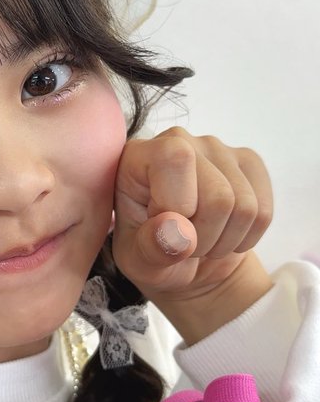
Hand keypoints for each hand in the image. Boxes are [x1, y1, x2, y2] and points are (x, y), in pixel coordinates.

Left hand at [112, 128, 273, 339]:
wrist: (186, 259)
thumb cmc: (152, 254)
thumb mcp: (139, 262)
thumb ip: (151, 248)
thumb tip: (180, 232)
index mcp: (138, 156)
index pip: (174, 159)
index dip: (177, 205)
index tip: (165, 228)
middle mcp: (178, 140)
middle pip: (218, 195)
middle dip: (204, 237)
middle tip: (185, 244)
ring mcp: (218, 148)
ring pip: (245, 206)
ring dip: (225, 241)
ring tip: (202, 240)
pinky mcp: (248, 163)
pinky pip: (263, 211)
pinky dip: (246, 237)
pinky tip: (224, 234)